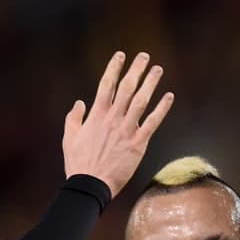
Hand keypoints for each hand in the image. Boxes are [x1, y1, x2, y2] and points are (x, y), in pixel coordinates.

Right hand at [63, 51, 173, 197]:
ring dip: (150, 83)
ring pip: (141, 101)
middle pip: (127, 87)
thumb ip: (74, 118)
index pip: (107, 84)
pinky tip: (169, 97)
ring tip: (157, 70)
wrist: (90, 185)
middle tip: (144, 56)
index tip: (121, 55)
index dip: (114, 67)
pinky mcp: (138, 144)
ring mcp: (126, 131)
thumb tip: (79, 102)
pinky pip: (152, 123)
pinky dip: (162, 109)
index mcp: (96, 115)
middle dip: (136, 69)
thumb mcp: (69, 138)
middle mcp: (113, 119)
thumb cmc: (79, 164)